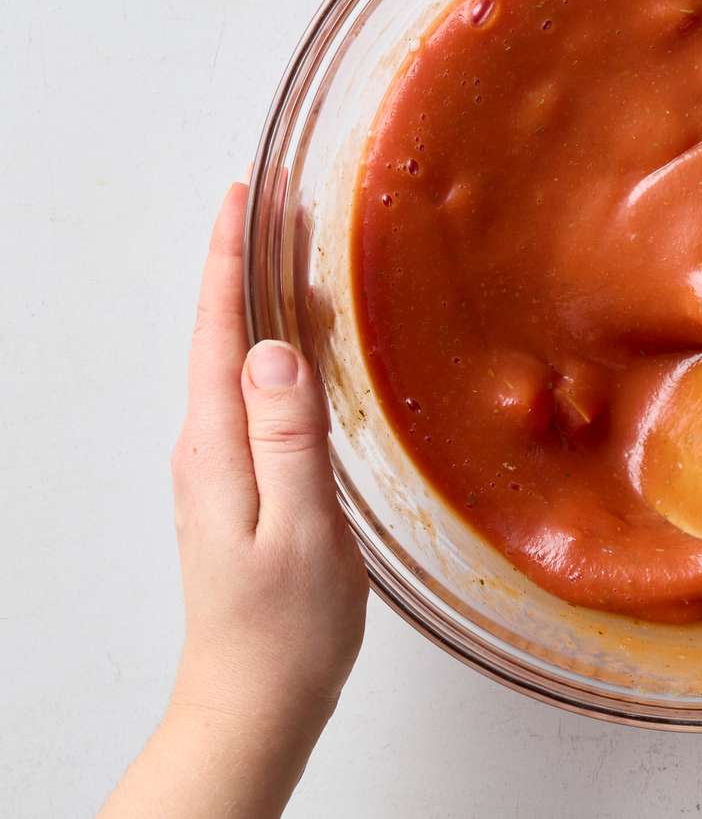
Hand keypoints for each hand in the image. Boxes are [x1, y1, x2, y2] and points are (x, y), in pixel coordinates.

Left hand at [102, 183, 367, 817]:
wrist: (255, 696)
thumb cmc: (284, 625)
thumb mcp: (300, 530)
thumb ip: (288, 438)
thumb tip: (276, 350)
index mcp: (216, 447)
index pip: (219, 332)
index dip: (229, 259)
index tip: (243, 196)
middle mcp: (207, 445)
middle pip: (221, 333)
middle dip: (243, 261)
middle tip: (273, 200)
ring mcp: (221, 464)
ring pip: (238, 359)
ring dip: (260, 299)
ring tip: (291, 249)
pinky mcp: (242, 481)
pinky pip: (255, 393)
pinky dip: (276, 347)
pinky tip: (303, 339)